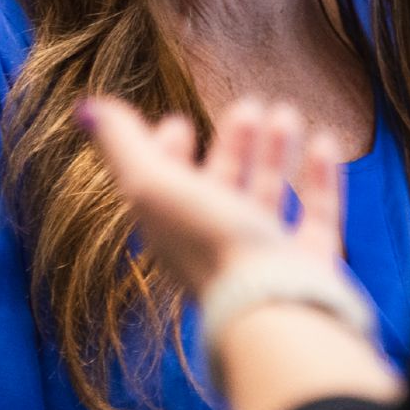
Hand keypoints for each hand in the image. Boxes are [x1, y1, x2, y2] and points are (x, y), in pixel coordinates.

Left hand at [79, 96, 345, 297]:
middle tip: (248, 106)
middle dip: (232, 144)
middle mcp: (216, 242)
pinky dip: (320, 175)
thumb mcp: (153, 184)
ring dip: (274, 152)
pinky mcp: (307, 262)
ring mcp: (264, 255)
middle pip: (220, 186)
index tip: (178, 122)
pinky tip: (324, 141)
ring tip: (284, 113)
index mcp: (173, 228)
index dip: (167, 151)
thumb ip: (122, 143)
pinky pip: (316, 213)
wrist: (271, 303)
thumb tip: (85, 107)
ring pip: (267, 196)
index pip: (164, 185)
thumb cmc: (208, 244)